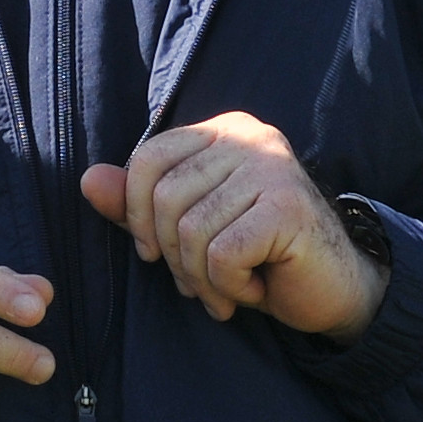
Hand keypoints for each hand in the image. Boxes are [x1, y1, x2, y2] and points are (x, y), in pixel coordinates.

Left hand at [81, 112, 387, 337]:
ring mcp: (273, 169)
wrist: (334, 289)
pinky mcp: (287, 208)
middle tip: (201, 282)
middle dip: (172, 256)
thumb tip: (88, 180)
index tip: (155, 252)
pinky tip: (253, 289)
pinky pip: (222, 254)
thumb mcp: (191, 228)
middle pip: (164, 198)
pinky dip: (228, 286)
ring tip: (230, 288)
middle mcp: (251, 139)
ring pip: (191, 231)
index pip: (148, 159)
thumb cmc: (260, 256)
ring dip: (203, 279)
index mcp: (224, 132)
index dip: (136, 214)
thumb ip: (140, 203)